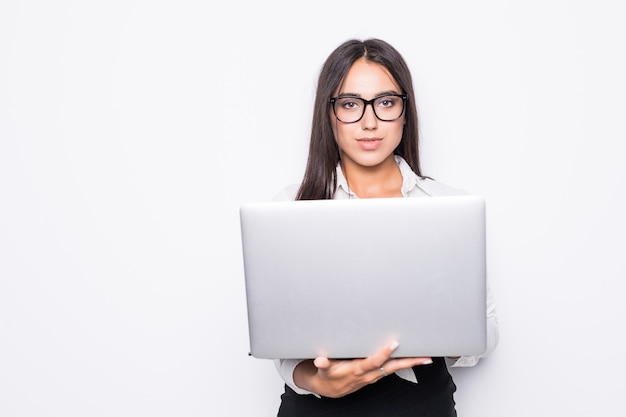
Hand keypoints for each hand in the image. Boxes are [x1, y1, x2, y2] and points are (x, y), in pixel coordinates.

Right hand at [293, 341, 432, 397]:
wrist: (331, 389)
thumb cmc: (329, 375)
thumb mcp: (323, 370)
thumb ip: (323, 364)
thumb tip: (320, 360)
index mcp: (358, 370)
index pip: (374, 362)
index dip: (383, 354)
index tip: (393, 344)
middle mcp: (369, 374)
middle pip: (392, 367)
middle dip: (409, 362)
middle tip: (424, 357)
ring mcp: (375, 375)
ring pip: (395, 368)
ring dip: (411, 363)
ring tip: (425, 357)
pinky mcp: (377, 374)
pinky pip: (393, 369)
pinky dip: (404, 364)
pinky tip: (413, 359)